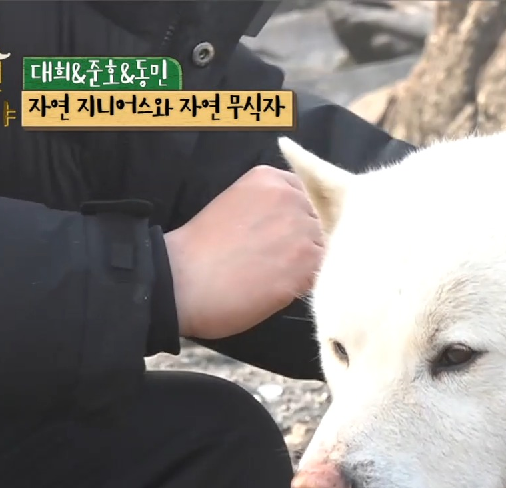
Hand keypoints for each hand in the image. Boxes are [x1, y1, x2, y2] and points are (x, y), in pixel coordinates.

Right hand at [165, 165, 325, 338]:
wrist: (181, 281)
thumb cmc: (199, 249)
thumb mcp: (235, 204)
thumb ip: (269, 206)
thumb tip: (294, 225)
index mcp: (269, 179)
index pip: (308, 194)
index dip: (302, 217)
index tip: (288, 234)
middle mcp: (290, 199)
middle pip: (320, 220)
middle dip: (309, 240)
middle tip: (283, 261)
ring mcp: (300, 232)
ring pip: (325, 247)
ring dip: (310, 263)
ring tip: (281, 277)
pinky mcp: (304, 266)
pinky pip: (321, 273)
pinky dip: (307, 284)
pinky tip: (282, 290)